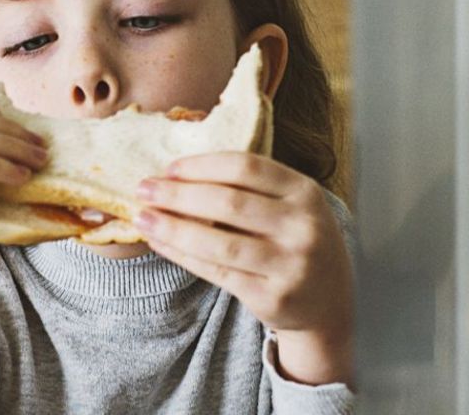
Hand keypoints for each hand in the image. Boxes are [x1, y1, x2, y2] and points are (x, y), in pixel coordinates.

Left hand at [133, 151, 352, 384]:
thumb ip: (247, 188)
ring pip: (218, 242)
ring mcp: (291, 265)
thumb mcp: (288, 206)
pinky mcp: (272, 297)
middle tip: (143, 188)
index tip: (168, 168)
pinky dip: (182, 256)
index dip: (201, 166)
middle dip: (178, 194)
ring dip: (172, 228)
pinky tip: (160, 244)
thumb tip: (174, 174)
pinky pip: (216, 272)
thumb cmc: (293, 241)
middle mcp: (303, 227)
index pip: (246, 167)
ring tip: (142, 217)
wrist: (327, 303)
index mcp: (305, 192)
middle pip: (228, 203)